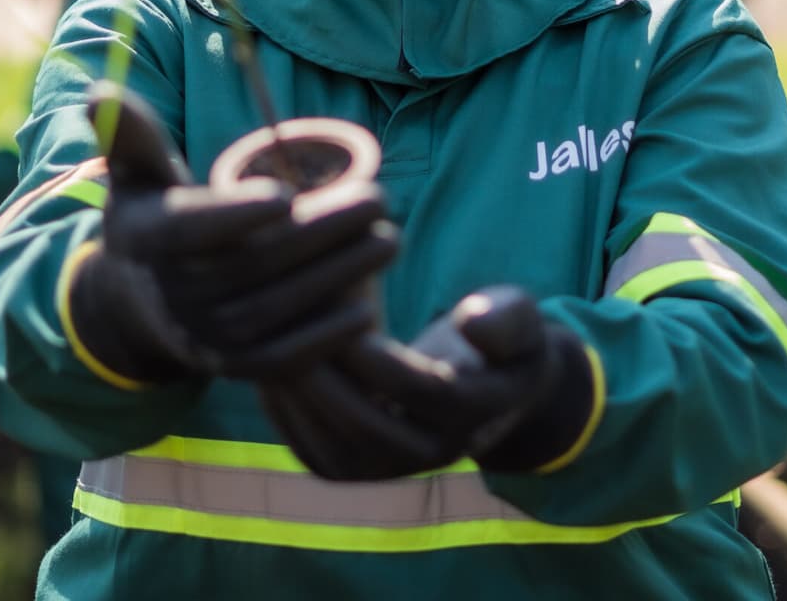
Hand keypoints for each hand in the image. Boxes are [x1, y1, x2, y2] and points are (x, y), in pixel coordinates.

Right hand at [68, 85, 399, 384]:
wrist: (143, 303)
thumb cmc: (156, 218)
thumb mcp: (138, 175)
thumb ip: (132, 134)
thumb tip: (103, 91)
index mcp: (147, 239)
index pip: (191, 229)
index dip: (236, 215)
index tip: (286, 193)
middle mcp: (172, 294)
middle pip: (253, 266)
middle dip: (322, 233)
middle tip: (378, 199)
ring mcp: (204, 337)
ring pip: (277, 311)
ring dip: (338, 278)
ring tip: (388, 238)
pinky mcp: (235, 368)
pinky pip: (282, 359)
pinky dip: (324, 339)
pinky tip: (367, 307)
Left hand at [260, 286, 597, 480]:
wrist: (482, 387)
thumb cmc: (498, 337)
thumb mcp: (518, 318)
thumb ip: (505, 318)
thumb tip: (475, 324)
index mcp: (476, 414)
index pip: (422, 392)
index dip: (383, 357)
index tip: (349, 314)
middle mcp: (434, 454)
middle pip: (369, 426)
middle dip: (328, 377)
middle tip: (292, 327)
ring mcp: (391, 471)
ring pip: (334, 447)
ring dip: (299, 397)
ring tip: (272, 342)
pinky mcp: (356, 471)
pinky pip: (314, 451)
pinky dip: (286, 413)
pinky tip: (268, 367)